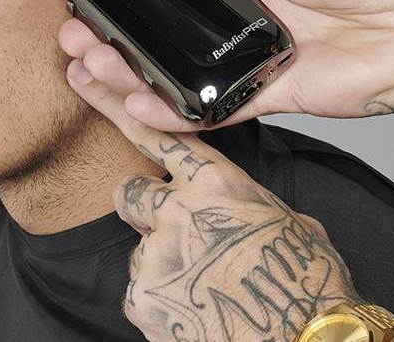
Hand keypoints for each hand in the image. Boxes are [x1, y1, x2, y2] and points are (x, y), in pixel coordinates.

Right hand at [59, 0, 393, 130]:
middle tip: (76, 35)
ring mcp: (255, 65)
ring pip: (183, 76)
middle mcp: (244, 26)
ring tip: (91, 67)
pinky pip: (219, 109)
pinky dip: (180, 111)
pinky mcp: (274, 98)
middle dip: (120, 38)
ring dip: (135, 76)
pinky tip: (141, 105)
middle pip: (170, 37)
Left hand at [62, 51, 362, 341]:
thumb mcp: (285, 220)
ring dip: (162, 266)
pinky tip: (195, 312)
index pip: (156, 134)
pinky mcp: (145, 301)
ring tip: (204, 288)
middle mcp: (177, 211)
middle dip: (143, 210)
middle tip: (176, 235)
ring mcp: (156, 256)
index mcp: (215, 183)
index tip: (86, 77)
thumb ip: (246, 202)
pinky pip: (139, 295)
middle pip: (128, 194)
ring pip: (138, 251)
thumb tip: (241, 209)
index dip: (116, 104)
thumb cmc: (307, 282)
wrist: (307, 337)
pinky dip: (160, 305)